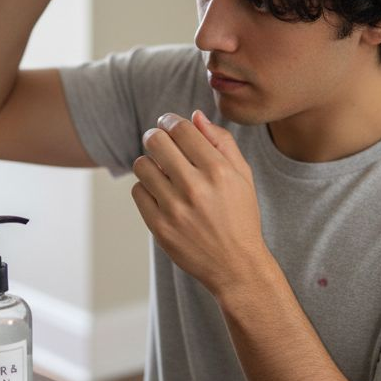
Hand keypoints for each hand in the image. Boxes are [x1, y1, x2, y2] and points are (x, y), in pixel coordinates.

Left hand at [130, 110, 269, 296]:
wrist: (236, 265)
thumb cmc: (240, 216)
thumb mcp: (242, 175)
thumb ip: (221, 141)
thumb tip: (195, 116)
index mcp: (218, 171)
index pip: (181, 128)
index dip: (170, 120)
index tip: (168, 123)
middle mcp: (195, 188)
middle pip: (156, 141)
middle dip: (155, 136)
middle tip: (160, 142)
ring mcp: (175, 209)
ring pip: (142, 165)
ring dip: (149, 163)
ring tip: (161, 171)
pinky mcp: (160, 227)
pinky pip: (137, 192)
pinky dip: (146, 188)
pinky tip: (160, 193)